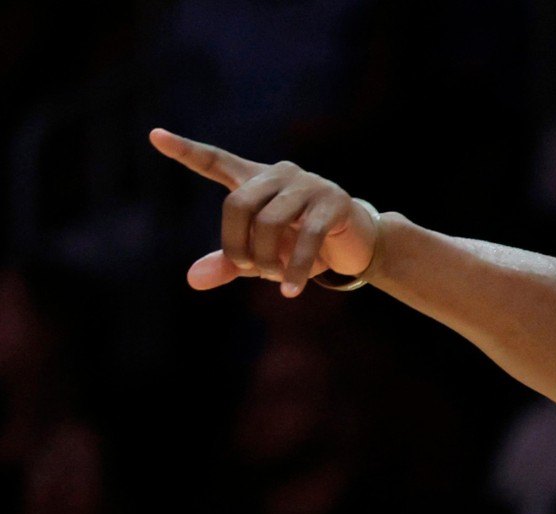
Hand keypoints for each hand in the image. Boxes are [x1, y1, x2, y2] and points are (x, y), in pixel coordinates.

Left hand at [149, 127, 377, 297]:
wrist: (356, 243)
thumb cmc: (302, 245)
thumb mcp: (262, 256)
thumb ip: (228, 264)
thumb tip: (193, 280)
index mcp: (256, 181)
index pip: (216, 161)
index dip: (186, 151)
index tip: (155, 136)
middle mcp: (280, 174)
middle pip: (238, 204)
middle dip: (236, 245)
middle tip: (248, 269)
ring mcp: (309, 185)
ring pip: (270, 223)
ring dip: (267, 261)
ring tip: (274, 279)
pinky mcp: (334, 202)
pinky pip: (307, 238)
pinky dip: (294, 269)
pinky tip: (290, 290)